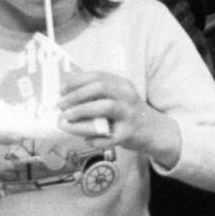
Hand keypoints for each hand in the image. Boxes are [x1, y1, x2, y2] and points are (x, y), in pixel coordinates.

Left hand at [60, 70, 181, 168]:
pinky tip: (86, 140)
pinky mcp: (129, 133)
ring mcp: (129, 114)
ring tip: (65, 119)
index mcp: (122, 84)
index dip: (76, 80)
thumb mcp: (117, 95)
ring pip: (105, 107)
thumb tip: (65, 87)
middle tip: (61, 105)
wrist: (153, 130)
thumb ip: (96, 90)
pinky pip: (107, 137)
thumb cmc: (126, 112)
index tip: (61, 90)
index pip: (98, 75)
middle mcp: (127, 96)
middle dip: (77, 95)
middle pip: (101, 87)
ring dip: (82, 111)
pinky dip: (93, 139)